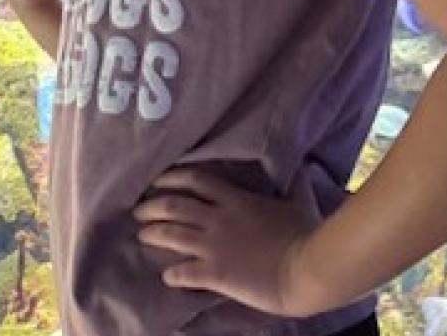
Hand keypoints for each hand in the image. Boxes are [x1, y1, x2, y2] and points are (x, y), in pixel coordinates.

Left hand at [132, 167, 323, 316]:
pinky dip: (172, 275)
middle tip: (138, 211)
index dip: (172, 177)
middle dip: (151, 207)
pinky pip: (184, 272)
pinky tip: (167, 277)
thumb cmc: (305, 233)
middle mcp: (218, 218)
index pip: (195, 180)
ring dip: (152, 235)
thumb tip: (301, 168)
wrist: (308, 269)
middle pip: (174, 206)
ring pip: (171, 235)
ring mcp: (213, 246)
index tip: (157, 180)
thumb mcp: (298, 201)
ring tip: (141, 236)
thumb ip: (294, 184)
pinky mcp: (215, 273)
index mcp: (235, 199)